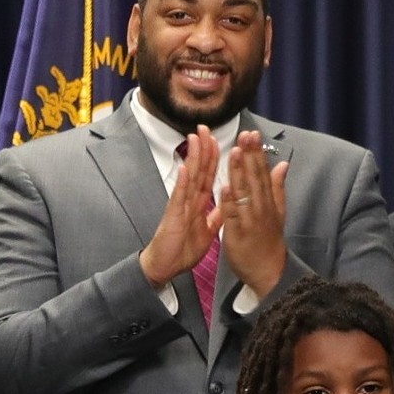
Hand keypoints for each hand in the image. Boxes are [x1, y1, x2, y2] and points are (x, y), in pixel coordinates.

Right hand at [139, 126, 221, 287]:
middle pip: (198, 170)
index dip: (214, 157)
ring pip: (189, 178)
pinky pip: (178, 197)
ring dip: (193, 157)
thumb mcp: (208, 231)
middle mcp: (188, 200)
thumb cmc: (181, 250)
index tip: (217, 138)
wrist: (165, 267)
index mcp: (197, 203)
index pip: (208, 175)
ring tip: (195, 138)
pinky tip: (186, 168)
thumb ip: (217, 214)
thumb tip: (229, 202)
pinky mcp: (172, 216)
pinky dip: (182, 182)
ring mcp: (179, 206)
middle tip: (205, 126)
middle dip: (203, 148)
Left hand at [219, 129, 289, 297]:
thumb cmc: (269, 241)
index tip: (252, 134)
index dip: (256, 153)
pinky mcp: (238, 234)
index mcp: (268, 201)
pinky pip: (232, 215)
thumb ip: (277, 187)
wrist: (269, 271)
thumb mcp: (277, 212)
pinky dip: (229, 201)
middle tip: (245, 134)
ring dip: (239, 172)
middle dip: (249, 155)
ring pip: (243, 193)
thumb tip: (282, 164)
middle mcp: (261, 208)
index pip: (261, 172)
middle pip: (254, 178)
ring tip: (234, 152)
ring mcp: (250, 220)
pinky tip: (224, 187)